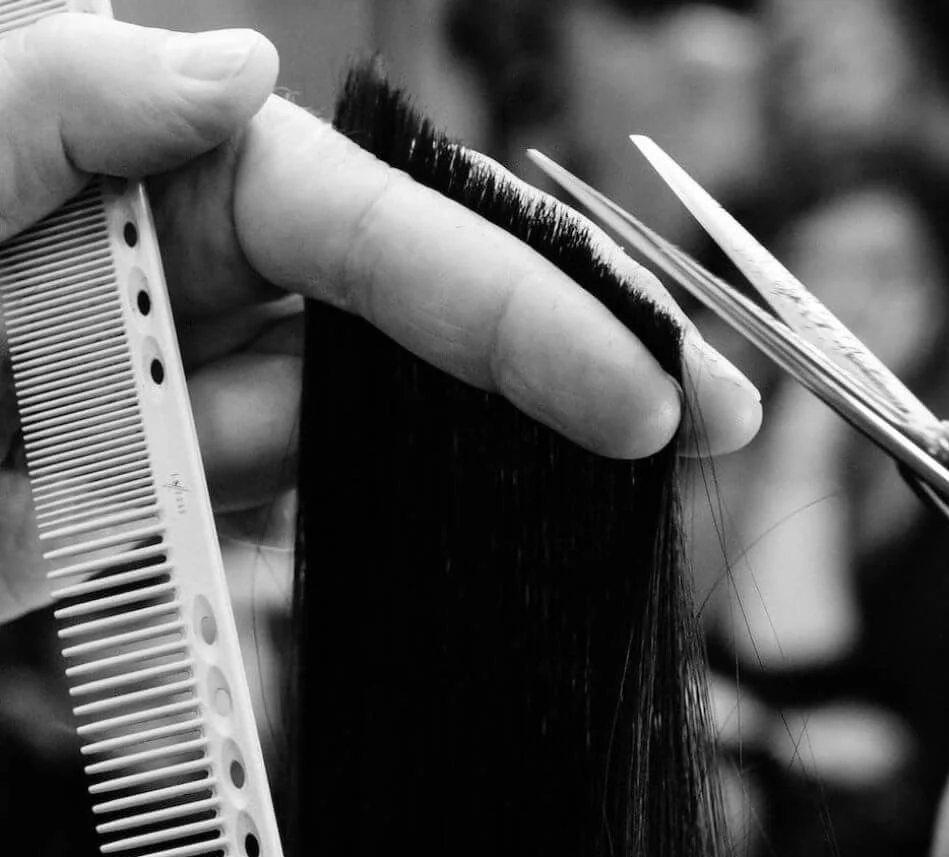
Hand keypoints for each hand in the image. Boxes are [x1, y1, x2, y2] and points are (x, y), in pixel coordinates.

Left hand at [0, 14, 760, 620]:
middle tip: (709, 420)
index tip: (645, 401)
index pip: (389, 240)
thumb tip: (237, 66)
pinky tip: (507, 525)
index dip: (528, 313)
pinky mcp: (188, 481)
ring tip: (655, 460)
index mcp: (170, 183)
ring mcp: (212, 383)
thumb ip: (59, 98)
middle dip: (579, 356)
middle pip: (432, 310)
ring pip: (395, 406)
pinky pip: (318, 486)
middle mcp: (214, 273)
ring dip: (515, 440)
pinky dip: (408, 508)